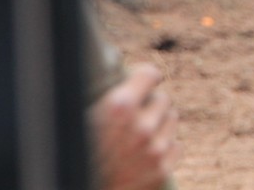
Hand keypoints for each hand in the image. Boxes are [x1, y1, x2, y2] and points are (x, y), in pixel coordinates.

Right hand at [90, 63, 179, 189]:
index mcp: (119, 108)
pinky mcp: (162, 170)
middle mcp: (141, 127)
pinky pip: (174, 145)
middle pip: (162, 98)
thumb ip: (113, 96)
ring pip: (171, 119)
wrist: (81, 189)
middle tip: (135, 117)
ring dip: (159, 124)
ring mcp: (154, 150)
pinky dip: (164, 148)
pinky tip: (143, 155)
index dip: (146, 78)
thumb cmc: (78, 154)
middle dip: (150, 105)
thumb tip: (128, 74)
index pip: (149, 74)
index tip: (146, 81)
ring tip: (137, 137)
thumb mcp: (87, 117)